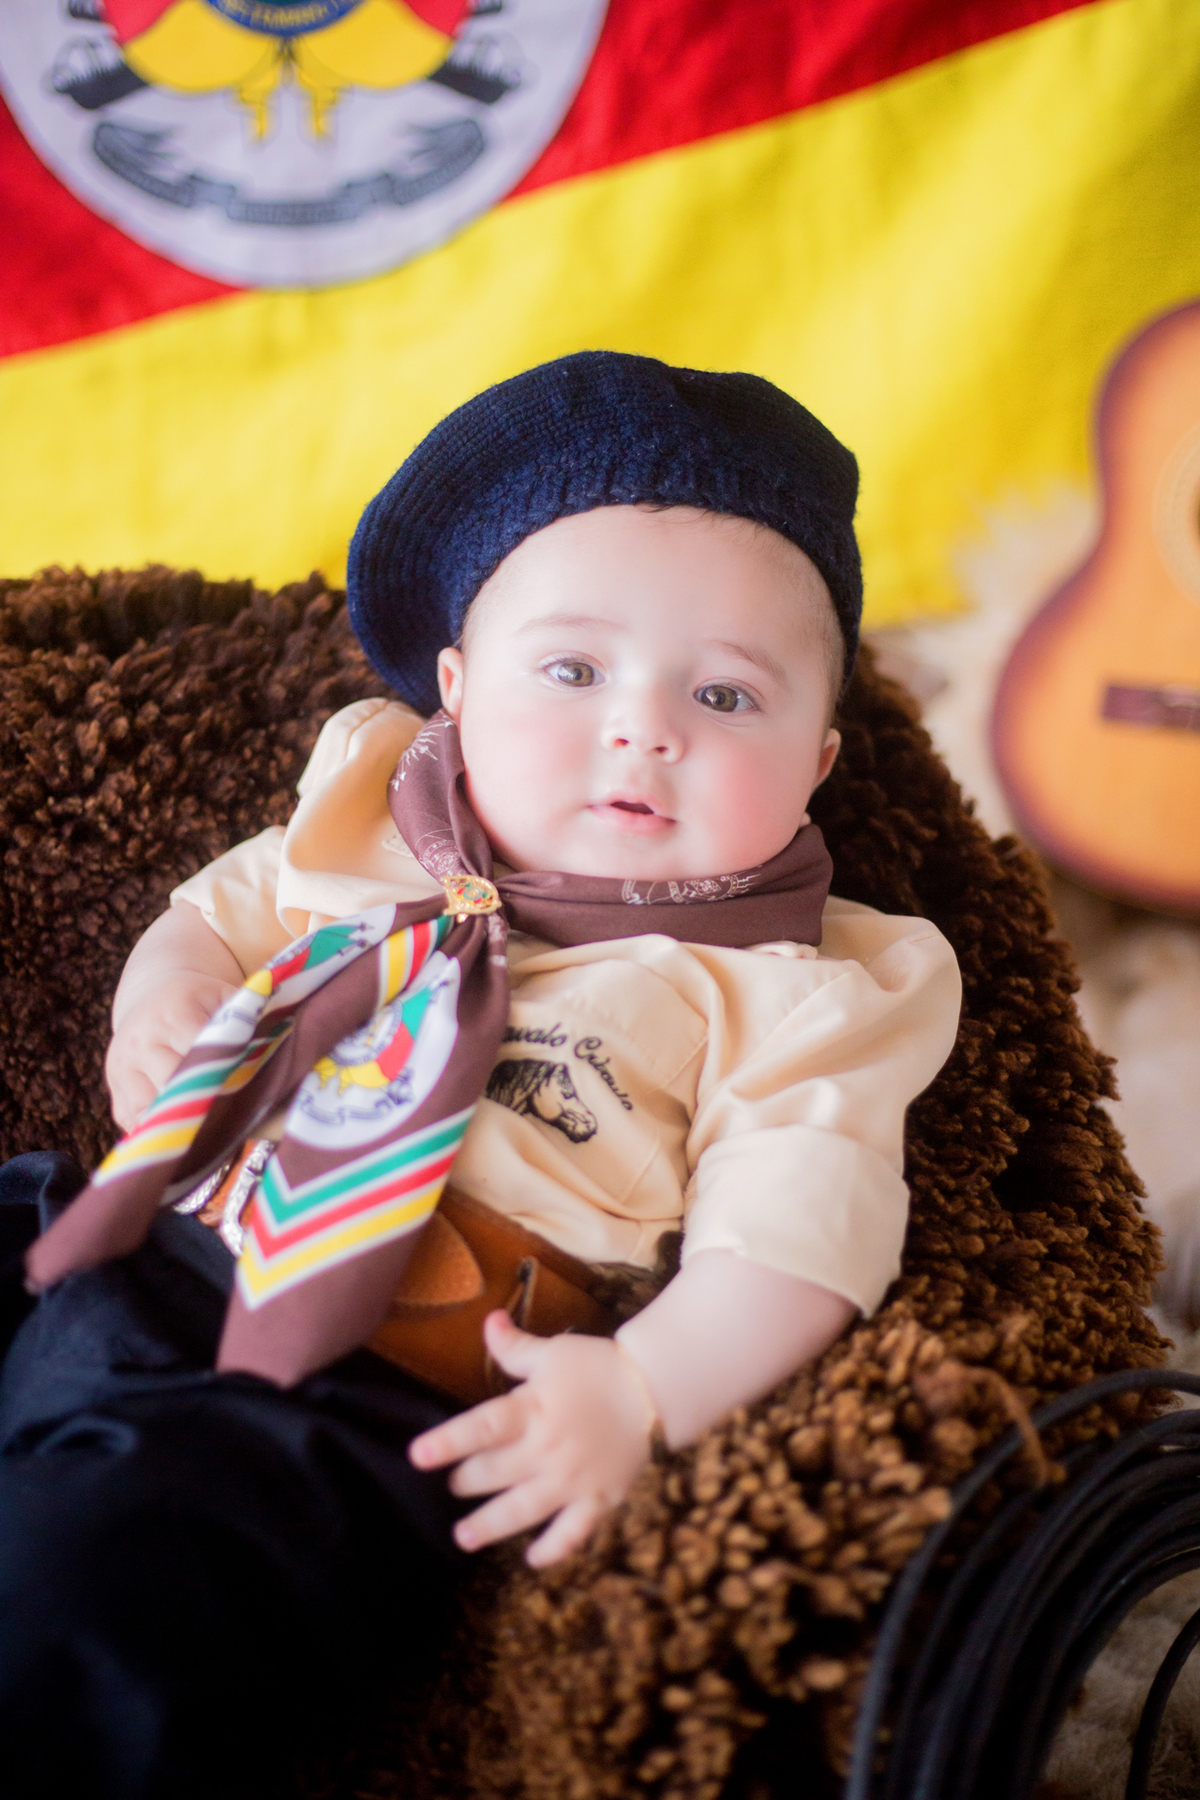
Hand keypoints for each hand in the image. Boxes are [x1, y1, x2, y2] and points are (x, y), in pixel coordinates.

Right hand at [105, 969, 240, 1131]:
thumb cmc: (202, 1000)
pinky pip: (133, 1123)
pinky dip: (158, 1134)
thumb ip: (252, 1023)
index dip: (225, 1078)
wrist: (154, 993)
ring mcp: (121, 1067)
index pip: (200, 1055)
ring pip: (148, 1111)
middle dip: (203, 1106)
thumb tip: (281, 1059)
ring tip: (208, 1136)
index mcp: (173, 1013)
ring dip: (178, 1127)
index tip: (249, 1096)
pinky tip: (183, 1138)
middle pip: (172, 1088)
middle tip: (233, 1124)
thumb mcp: (227, 997)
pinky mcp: (114, 1088)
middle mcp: (140, 1040)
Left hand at [409, 1311, 657, 1566]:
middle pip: (494, 1473)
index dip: (448, 1442)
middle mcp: (548, 1448)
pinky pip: (572, 1533)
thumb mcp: (554, 1351)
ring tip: (464, 1536)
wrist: (656, 1389)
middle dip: (466, 1481)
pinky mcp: (598, 1499)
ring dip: (490, 1526)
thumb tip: (487, 1320)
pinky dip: (553, 1549)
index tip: (417, 1455)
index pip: (482, 1428)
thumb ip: (514, 1346)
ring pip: (523, 1510)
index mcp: (534, 1409)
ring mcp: (573, 1479)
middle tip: (454, 1485)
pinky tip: (532, 1559)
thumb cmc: (598, 1367)